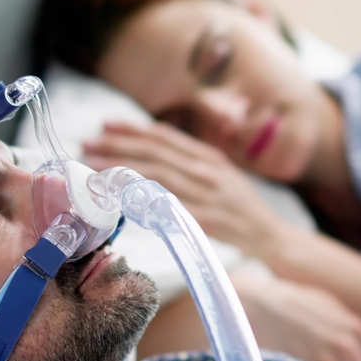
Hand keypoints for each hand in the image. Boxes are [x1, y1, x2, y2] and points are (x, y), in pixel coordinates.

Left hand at [83, 121, 282, 253]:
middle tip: (88, 144)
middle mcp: (209, 170)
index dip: (133, 129)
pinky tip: (121, 200)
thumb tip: (150, 156)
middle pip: (156, 154)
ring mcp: (208, 195)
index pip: (165, 137)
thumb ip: (189, 165)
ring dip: (123, 171)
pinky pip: (169, 208)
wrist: (272, 236)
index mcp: (210, 156)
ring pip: (158, 177)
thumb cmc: (239, 207)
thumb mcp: (219, 176)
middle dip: (119, 147)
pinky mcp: (207, 220)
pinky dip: (144, 202)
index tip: (105, 124)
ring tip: (94, 168)